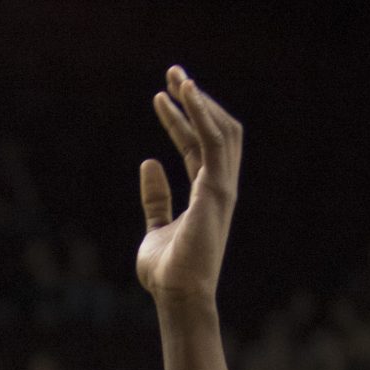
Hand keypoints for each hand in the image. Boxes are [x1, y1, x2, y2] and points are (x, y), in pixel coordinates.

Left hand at [137, 69, 242, 307]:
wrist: (177, 295)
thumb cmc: (167, 271)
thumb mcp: (154, 228)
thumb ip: (155, 198)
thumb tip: (148, 162)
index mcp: (206, 195)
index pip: (197, 147)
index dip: (181, 120)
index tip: (161, 97)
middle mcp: (218, 188)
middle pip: (215, 132)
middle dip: (196, 101)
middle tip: (173, 74)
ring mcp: (221, 188)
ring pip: (221, 130)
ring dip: (199, 101)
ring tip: (176, 76)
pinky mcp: (217, 190)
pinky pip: (215, 141)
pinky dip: (202, 114)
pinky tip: (186, 93)